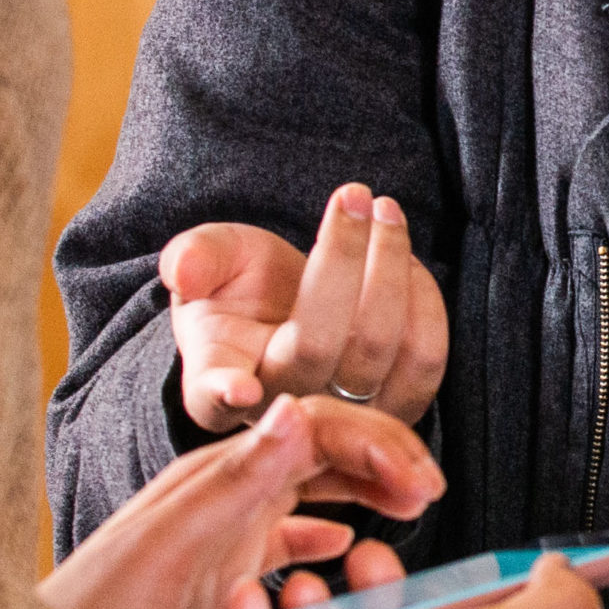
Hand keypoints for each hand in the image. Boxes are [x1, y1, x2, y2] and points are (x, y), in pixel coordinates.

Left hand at [39, 393, 438, 608]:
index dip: (379, 447)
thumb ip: (234, 479)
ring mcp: (218, 534)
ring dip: (362, 494)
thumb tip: (296, 409)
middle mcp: (221, 496)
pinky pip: (284, 542)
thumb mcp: (169, 547)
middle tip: (429, 491)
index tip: (423, 485)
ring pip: (310, 493)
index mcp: (216, 478)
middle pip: (321, 451)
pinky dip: (324, 539)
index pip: (318, 429)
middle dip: (383, 461)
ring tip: (404, 511)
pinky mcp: (213, 576)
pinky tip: (341, 550)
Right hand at [162, 183, 448, 433]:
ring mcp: (342, 415)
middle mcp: (281, 408)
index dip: (224, 394)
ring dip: (391, 267)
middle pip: (318, 344)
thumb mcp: (208, 262)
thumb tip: (183, 269)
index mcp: (215, 381)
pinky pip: (425, 360)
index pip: (213, 396)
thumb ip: (194, 258)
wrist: (288, 310)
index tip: (238, 387)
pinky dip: (424, 300)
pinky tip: (406, 260)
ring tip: (384, 211)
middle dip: (343, 257)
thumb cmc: (239, 286)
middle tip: (355, 194)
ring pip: (380, 349)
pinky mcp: (396, 406)